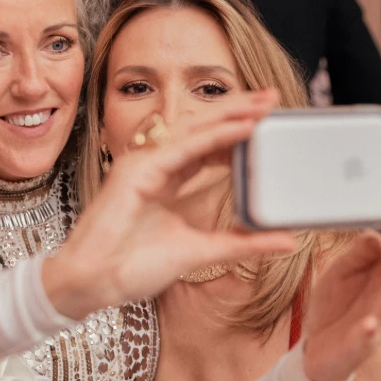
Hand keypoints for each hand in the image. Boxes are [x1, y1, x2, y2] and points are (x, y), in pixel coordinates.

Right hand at [44, 91, 297, 318]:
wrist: (94, 282)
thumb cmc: (131, 266)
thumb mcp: (201, 251)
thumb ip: (242, 243)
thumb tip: (286, 240)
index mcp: (164, 179)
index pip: (206, 146)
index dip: (236, 132)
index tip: (267, 123)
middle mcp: (154, 165)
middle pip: (203, 129)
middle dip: (238, 111)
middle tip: (274, 99)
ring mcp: (143, 165)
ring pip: (194, 129)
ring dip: (231, 114)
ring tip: (263, 105)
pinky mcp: (138, 171)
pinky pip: (184, 148)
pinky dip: (215, 136)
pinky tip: (243, 128)